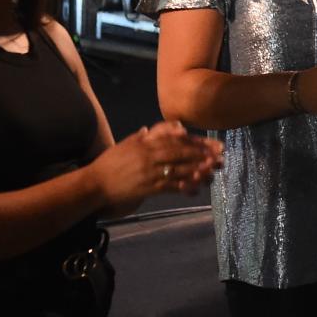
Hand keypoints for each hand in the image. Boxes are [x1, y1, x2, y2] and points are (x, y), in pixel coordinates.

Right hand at [89, 121, 222, 205]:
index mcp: (146, 142)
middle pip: (182, 152)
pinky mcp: (147, 187)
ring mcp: (149, 171)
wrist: (95, 183)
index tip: (212, 144)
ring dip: (199, 169)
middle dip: (203, 154)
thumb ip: (141, 137)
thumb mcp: (126, 144)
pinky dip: (185, 186)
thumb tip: (148, 128)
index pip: (176, 139)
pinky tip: (197, 187)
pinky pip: (171, 186)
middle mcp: (150, 154)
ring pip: (179, 169)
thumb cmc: (110, 164)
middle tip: (221, 156)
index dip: (196, 141)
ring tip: (214, 171)